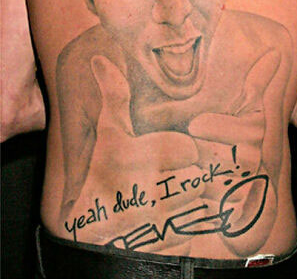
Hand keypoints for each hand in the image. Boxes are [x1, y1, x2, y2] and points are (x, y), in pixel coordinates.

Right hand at [63, 55, 200, 245]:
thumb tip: (101, 60)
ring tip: (174, 193)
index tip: (173, 152)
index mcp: (127, 158)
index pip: (186, 149)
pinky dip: (193, 219)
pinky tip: (174, 213)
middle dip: (192, 174)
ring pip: (200, 200)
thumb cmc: (105, 168)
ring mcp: (147, 221)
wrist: (91, 223)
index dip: (184, 149)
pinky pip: (197, 224)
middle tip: (175, 174)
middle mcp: (135, 191)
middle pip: (197, 177)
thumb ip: (114, 97)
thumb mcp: (109, 131)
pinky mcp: (158, 240)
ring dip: (195, 196)